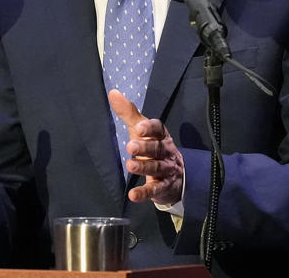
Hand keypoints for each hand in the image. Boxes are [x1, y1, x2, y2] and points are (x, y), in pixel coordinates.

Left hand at [107, 89, 183, 205]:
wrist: (176, 175)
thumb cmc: (153, 146)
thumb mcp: (141, 129)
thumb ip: (128, 113)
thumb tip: (113, 93)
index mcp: (161, 135)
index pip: (159, 128)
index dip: (150, 128)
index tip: (140, 127)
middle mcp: (166, 151)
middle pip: (157, 148)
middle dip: (145, 147)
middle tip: (131, 146)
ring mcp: (166, 170)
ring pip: (157, 168)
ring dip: (144, 167)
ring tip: (131, 165)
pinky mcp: (163, 187)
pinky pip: (154, 190)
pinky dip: (144, 193)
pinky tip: (133, 195)